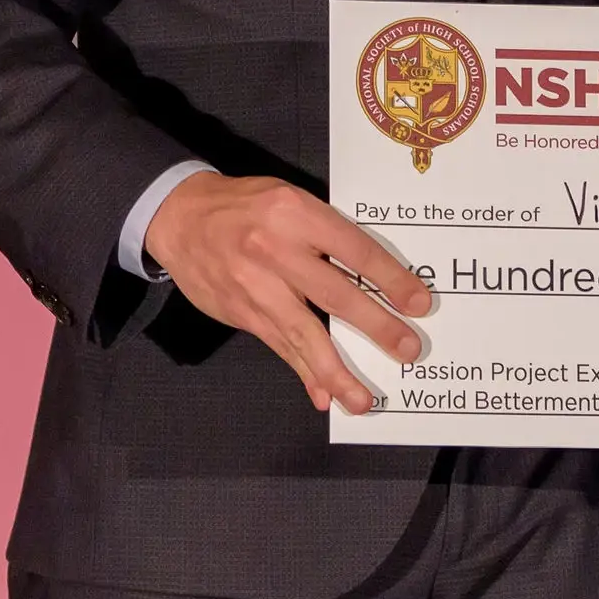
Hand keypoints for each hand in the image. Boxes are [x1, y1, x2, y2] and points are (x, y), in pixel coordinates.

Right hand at [141, 173, 433, 415]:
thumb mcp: (289, 200)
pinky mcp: (240, 313)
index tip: (419, 303)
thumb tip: (371, 275)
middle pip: (335, 295)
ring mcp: (255, 286)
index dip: (390, 279)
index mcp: (296, 214)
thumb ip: (325, 232)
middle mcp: (276, 251)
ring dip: (336, 370)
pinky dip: (302, 372)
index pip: (355, 250)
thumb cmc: (245, 205)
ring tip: (363, 398)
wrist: (179, 217)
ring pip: (304, 334)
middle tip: (408, 349)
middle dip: (376, 326)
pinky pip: (278, 347)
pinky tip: (322, 394)